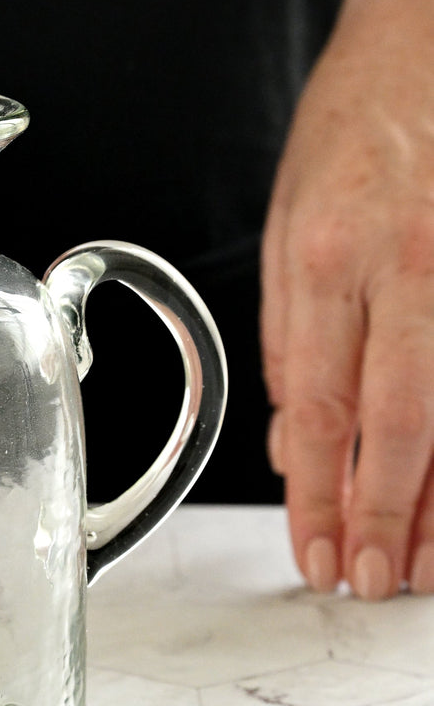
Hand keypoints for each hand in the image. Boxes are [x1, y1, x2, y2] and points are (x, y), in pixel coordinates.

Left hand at [261, 0, 433, 598]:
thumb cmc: (355, 123)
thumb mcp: (287, 217)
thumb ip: (287, 331)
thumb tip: (291, 434)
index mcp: (329, 258)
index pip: (316, 406)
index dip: (315, 492)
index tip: (313, 550)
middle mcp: (410, 268)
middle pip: (399, 422)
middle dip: (384, 515)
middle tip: (371, 583)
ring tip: (429, 568)